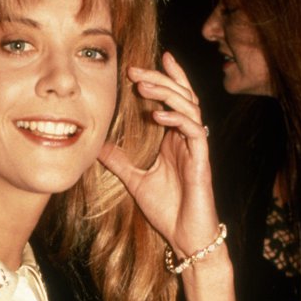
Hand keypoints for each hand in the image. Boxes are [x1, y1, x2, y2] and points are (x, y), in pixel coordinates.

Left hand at [100, 51, 217, 256]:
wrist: (185, 236)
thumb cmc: (167, 209)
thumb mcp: (135, 181)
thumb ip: (120, 162)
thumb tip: (98, 147)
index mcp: (174, 140)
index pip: (172, 100)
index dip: (163, 79)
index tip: (142, 64)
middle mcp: (188, 139)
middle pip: (180, 97)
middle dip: (159, 79)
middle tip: (135, 69)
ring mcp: (196, 148)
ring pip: (189, 108)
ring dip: (166, 94)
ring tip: (143, 87)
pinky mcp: (202, 161)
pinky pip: (194, 132)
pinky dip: (177, 120)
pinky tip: (158, 115)